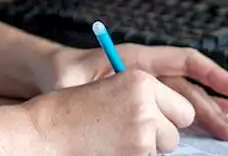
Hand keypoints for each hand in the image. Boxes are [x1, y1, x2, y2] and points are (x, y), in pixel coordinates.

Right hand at [21, 69, 194, 155]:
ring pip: (165, 148)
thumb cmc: (72, 111)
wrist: (44, 133)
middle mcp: (146, 105)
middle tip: (133, 131)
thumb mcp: (111, 89)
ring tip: (115, 138)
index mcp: (140, 81)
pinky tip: (110, 148)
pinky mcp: (137, 155)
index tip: (159, 118)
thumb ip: (143, 98)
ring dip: (147, 147)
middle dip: (162, 134)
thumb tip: (181, 118)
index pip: (182, 106)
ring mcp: (142, 133)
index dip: (170, 115)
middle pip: (178, 130)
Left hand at [36, 44, 227, 140]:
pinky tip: (213, 123)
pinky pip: (174, 107)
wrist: (53, 74)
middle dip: (212, 108)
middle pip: (188, 88)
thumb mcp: (71, 80)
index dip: (211, 73)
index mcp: (136, 58)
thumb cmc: (62, 73)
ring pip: (185, 99)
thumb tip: (103, 106)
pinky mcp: (144, 99)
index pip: (183, 60)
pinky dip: (194, 116)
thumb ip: (89, 91)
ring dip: (208, 114)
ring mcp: (148, 85)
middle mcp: (147, 70)